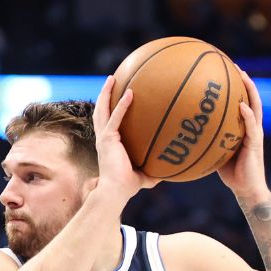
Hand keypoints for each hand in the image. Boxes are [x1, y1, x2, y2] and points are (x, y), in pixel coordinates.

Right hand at [93, 76, 160, 199]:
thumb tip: (170, 172)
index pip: (107, 123)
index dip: (109, 109)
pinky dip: (122, 105)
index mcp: (109, 144)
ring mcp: (104, 138)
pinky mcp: (107, 139)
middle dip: (104, 95)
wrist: (115, 192)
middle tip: (111, 80)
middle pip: (100, 111)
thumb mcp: (144, 177)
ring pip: (102, 110)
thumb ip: (154, 173)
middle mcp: (103, 138)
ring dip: (106, 93)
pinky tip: (131, 92)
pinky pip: (115, 117)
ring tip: (112, 78)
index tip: (115, 97)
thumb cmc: (127, 187)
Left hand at [217, 68, 267, 199]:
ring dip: (250, 90)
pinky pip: (252, 126)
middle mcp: (252, 127)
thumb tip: (185, 135)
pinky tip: (241, 105)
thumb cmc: (231, 173)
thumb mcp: (216, 153)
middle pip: (251, 98)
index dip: (238, 88)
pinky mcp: (255, 144)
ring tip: (243, 75)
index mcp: (244, 128)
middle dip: (245, 81)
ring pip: (255, 106)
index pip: (243, 103)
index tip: (227, 71)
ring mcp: (255, 134)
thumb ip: (208, 141)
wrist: (246, 189)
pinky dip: (248, 114)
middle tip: (235, 65)